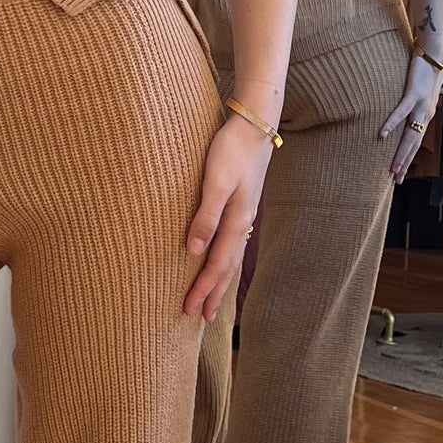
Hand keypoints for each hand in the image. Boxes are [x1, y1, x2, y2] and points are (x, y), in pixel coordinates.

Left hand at [183, 115, 276, 319]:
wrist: (254, 125)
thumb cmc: (230, 149)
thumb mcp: (214, 181)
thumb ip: (205, 215)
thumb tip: (193, 250)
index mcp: (236, 219)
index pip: (216, 263)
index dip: (203, 288)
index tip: (188, 309)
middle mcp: (242, 222)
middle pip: (227, 267)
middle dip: (214, 293)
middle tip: (201, 318)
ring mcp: (244, 214)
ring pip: (231, 256)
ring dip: (221, 280)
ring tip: (212, 300)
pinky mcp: (241, 204)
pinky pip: (232, 242)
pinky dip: (225, 260)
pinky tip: (219, 261)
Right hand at [378, 54, 442, 180]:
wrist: (434, 51)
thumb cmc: (425, 68)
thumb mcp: (421, 89)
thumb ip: (414, 101)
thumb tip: (405, 108)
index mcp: (426, 114)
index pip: (417, 141)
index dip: (408, 158)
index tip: (400, 172)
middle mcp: (425, 113)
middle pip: (414, 144)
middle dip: (404, 163)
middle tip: (396, 179)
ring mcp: (420, 104)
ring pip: (410, 135)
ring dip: (401, 153)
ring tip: (393, 167)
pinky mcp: (413, 93)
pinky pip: (401, 112)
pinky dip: (392, 124)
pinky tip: (382, 135)